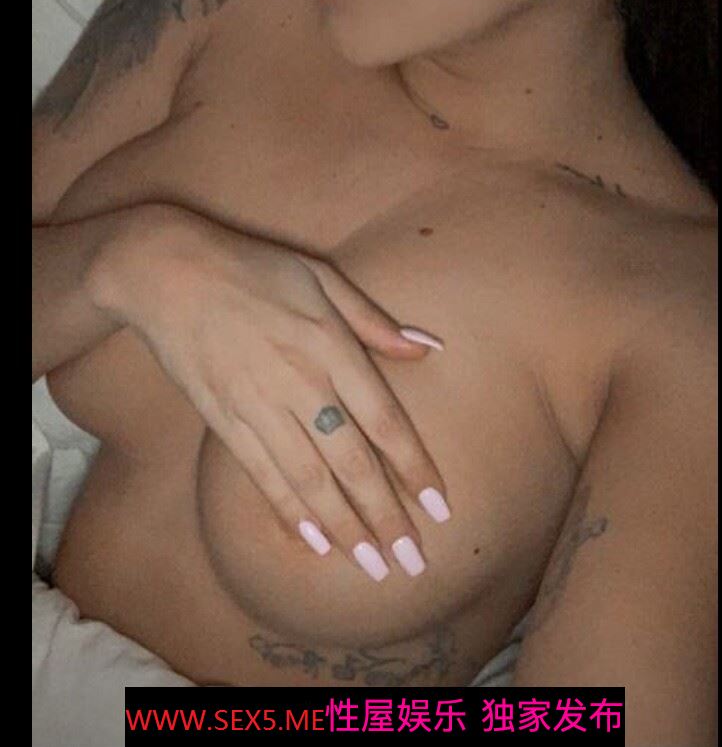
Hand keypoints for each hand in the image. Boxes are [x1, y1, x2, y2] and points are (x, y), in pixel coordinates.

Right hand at [88, 203, 449, 581]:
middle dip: (387, 517)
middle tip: (414, 562)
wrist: (168, 272)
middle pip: (353, 462)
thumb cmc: (253, 267)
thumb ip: (374, 320)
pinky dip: (290, 512)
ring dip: (346, 528)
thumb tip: (430, 349)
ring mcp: (259, 404)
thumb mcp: (322, 275)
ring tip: (373, 567)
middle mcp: (301, 382)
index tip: (440, 510)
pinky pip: (263, 475)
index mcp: (331, 344)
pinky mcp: (224, 418)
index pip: (385, 420)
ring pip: (311, 479)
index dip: (415, 469)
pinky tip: (315, 543)